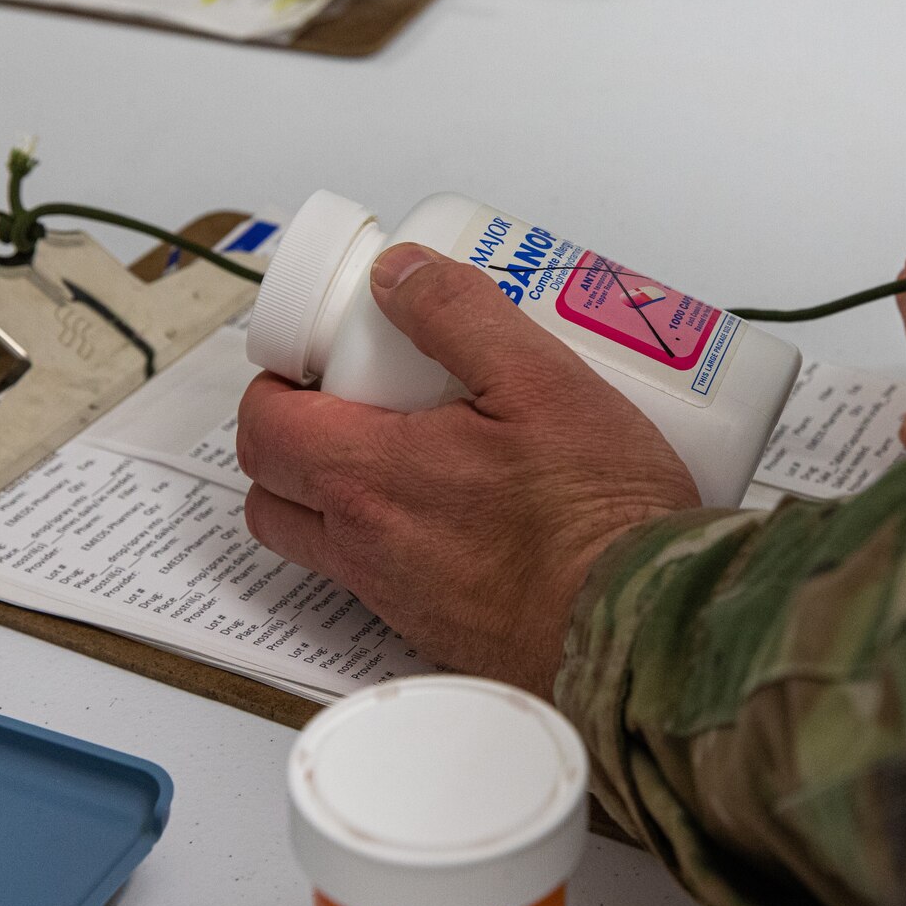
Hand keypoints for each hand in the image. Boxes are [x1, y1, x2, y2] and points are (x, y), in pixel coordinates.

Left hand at [237, 244, 701, 697]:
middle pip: (274, 494)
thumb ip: (459, 315)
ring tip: (416, 451)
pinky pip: (383, 582)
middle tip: (355, 401)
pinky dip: (394, 541)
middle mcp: (366, 548)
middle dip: (292, 442)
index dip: (276, 386)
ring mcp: (400, 599)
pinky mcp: (440, 632)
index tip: (318, 361)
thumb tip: (398, 274)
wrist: (641, 626)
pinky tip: (464, 511)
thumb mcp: (540, 378)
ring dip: (338, 495)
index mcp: (369, 479)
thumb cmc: (597, 513)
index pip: (264, 430)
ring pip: (324, 544)